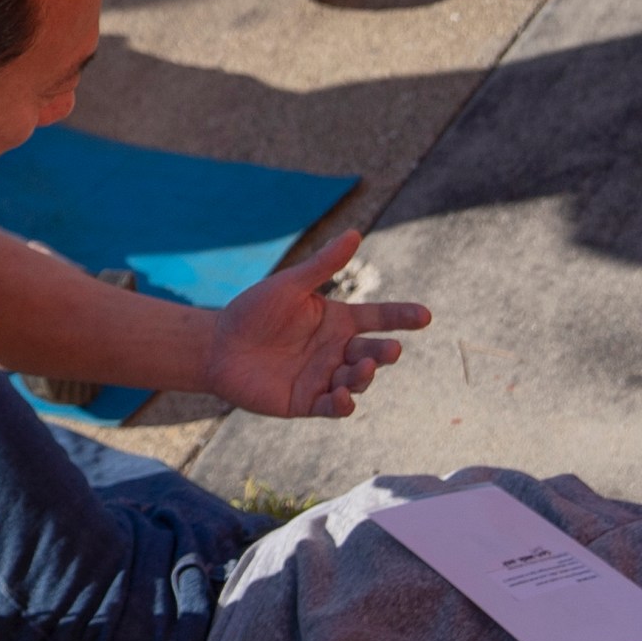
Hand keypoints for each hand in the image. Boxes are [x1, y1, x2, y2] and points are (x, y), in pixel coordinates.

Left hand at [199, 231, 426, 418]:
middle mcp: (335, 350)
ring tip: (362, 368)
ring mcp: (323, 377)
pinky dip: (341, 404)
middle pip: (372, 353)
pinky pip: (332, 407)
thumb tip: (354, 233)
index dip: (402, 317)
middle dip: (384, 353)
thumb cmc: (252, 311)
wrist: (216, 345)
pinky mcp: (306, 402)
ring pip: (355, 380)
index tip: (425, 316)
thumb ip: (323, 265)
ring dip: (363, 376)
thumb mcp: (290, 286)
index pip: (378, 318)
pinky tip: (342, 396)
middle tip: (391, 350)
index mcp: (337, 321)